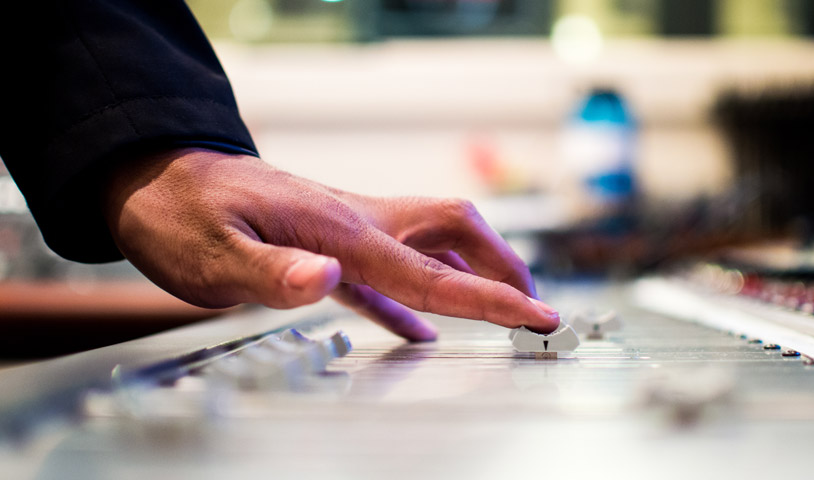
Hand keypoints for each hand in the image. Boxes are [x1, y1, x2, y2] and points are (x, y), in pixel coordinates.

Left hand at [101, 148, 559, 340]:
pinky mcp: (328, 243)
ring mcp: (346, 230)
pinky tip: (420, 326)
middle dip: (501, 266)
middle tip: (533, 303)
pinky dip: (417, 298)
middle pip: (454, 232)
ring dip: (472, 272)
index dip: (490, 297)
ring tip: (500, 306)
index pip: (431, 272)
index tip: (536, 315)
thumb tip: (328, 277)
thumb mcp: (211, 254)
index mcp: (339, 230)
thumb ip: (272, 271)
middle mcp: (356, 223)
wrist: (156, 177)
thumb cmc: (179, 213)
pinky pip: (389, 271)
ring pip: (431, 243)